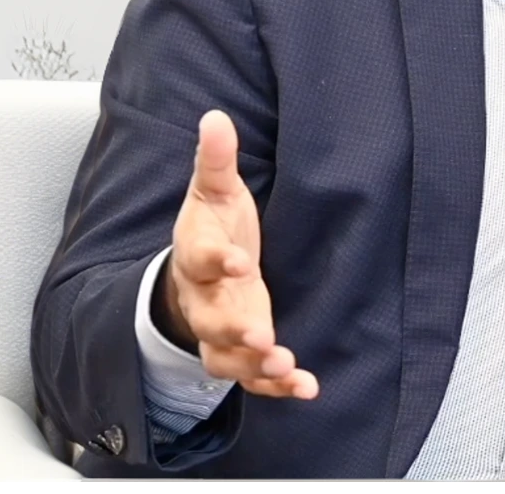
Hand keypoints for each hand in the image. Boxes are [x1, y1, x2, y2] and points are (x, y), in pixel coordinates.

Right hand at [158, 108, 318, 398]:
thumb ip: (215, 159)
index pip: (201, 257)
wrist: (200, 267)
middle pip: (211, 318)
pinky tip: (306, 387)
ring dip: (255, 366)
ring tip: (284, 367)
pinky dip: (277, 386)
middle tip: (261, 336)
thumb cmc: (213, 225)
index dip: (216, 260)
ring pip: (227, 356)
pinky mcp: (243, 348)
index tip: (237, 261)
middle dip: (234, 329)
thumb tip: (214, 116)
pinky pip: (255, 376)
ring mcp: (222, 327)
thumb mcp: (214, 189)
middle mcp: (206, 297)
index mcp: (197, 252)